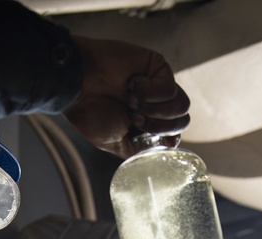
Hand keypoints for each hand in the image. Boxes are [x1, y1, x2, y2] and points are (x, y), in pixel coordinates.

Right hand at [64, 35, 189, 158]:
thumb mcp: (115, 143)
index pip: (175, 132)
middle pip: (182, 121)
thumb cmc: (90, 113)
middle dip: (158, 126)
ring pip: (182, 106)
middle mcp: (155, 103)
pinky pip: (170, 89)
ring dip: (154, 110)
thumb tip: (169, 146)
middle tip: (135, 118)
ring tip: (131, 102)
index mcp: (147, 121)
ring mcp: (158, 84)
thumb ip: (141, 148)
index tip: (158, 140)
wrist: (78, 87)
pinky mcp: (158, 67)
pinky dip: (150, 92)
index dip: (171, 137)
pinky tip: (132, 84)